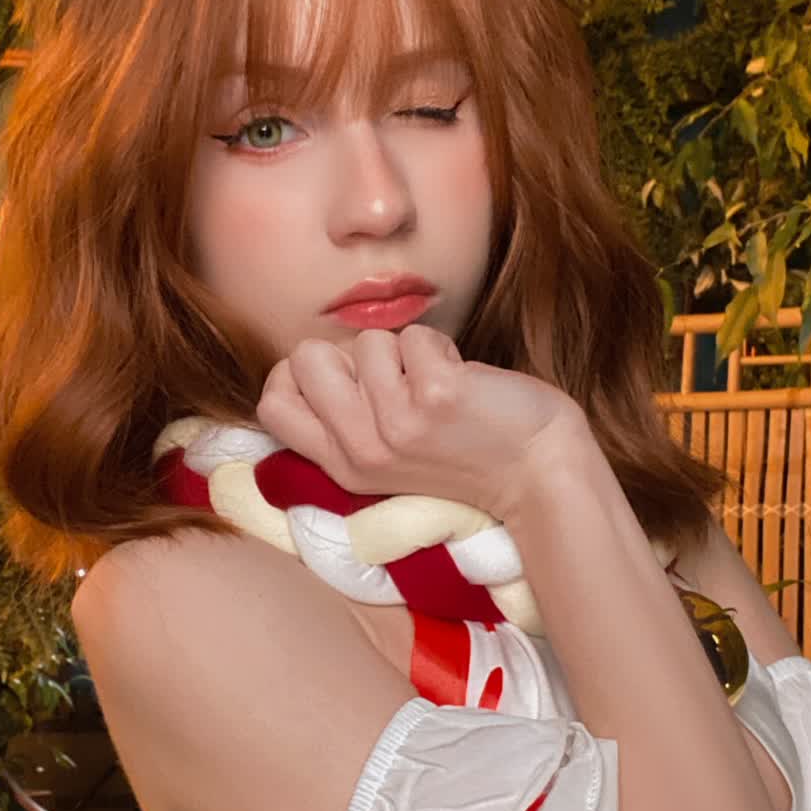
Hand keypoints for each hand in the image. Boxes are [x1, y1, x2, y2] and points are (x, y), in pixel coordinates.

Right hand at [255, 325, 584, 519]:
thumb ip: (347, 419)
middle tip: (393, 381)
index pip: (271, 406)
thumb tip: (313, 358)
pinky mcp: (436, 399)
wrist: (538, 474)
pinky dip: (441, 347)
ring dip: (405, 350)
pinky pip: (416, 335)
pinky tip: (462, 382)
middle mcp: (362, 450)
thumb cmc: (466, 453)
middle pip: (304, 360)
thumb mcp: (389, 456)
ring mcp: (397, 426)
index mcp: (343, 466)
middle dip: (347, 351)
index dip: (296, 376)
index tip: (343, 379)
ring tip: (435, 386)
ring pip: (367, 340)